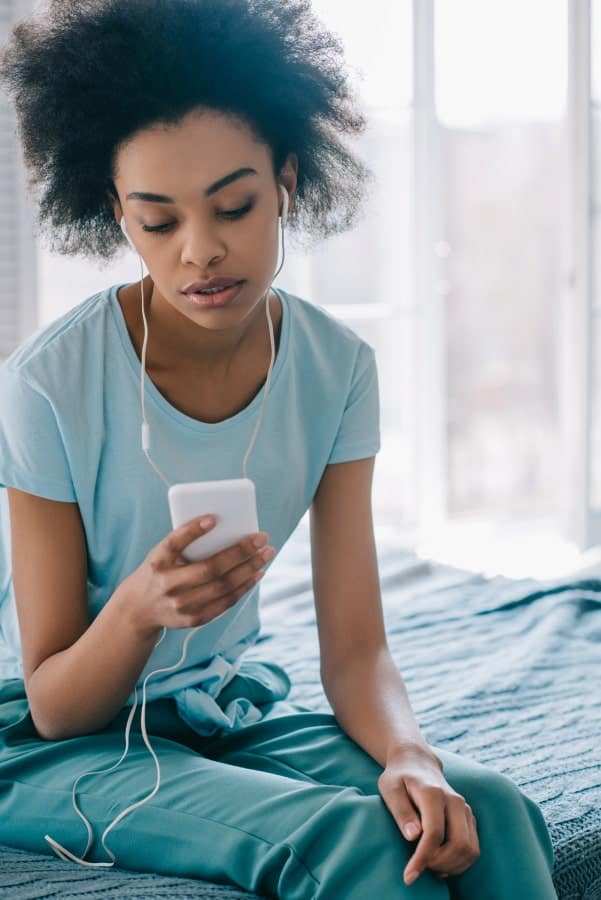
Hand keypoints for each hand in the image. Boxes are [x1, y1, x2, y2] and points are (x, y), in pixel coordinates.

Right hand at [119, 515, 275, 636]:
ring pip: (223, 587)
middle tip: (262, 538)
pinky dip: (244, 588)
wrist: (138, 608)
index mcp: (158, 561)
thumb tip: (224, 528)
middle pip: (211, 568)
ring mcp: (181, 605)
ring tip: (266, 555)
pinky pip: (225, 603)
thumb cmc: (159, 571)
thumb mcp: (162, 554)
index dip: (193, 530)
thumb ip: (185, 542)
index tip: (214, 518)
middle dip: (241, 552)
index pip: (175, 543)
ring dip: (249, 570)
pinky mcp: (193, 619)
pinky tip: (256, 574)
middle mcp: (168, 584)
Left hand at [377, 743, 479, 886]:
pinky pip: (472, 848)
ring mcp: (465, 809)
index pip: (433, 833)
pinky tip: (440, 863)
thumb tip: (413, 836)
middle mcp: (455, 801)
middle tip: (418, 868)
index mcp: (433, 793)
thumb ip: (401, 811)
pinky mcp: (469, 817)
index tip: (408, 877)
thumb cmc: (399, 778)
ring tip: (429, 866)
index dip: (422, 859)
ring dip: (451, 866)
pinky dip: (459, 862)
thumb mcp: (390, 789)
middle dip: (439, 864)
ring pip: (469, 849)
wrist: (417, 763)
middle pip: (458, 844)